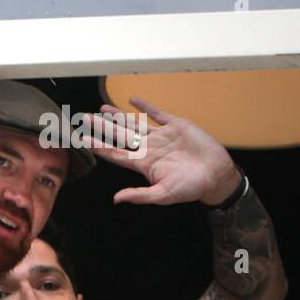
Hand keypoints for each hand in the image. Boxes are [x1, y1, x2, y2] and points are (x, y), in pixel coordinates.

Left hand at [88, 96, 240, 205]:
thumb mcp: (164, 194)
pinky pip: (157, 113)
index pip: (115, 154)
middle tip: (84, 118)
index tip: (82, 140)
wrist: (217, 174)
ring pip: (134, 123)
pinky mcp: (175, 125)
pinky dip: (145, 107)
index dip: (99, 146)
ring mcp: (161, 136)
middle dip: (102, 127)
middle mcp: (149, 148)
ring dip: (118, 116)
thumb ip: (140, 195)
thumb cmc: (191, 188)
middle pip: (120, 135)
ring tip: (102, 109)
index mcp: (144, 164)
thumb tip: (117, 199)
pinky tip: (133, 100)